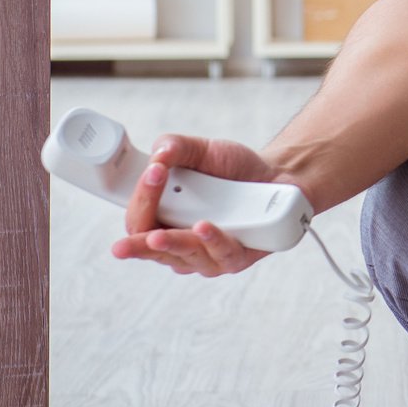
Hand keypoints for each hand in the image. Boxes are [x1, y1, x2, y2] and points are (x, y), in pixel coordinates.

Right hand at [110, 132, 280, 277]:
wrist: (272, 174)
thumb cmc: (229, 169)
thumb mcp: (199, 151)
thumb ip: (174, 147)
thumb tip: (159, 154)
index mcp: (162, 218)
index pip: (138, 222)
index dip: (139, 203)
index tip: (153, 172)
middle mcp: (179, 243)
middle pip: (153, 248)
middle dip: (141, 244)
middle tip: (135, 237)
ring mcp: (206, 255)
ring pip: (185, 256)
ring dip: (174, 243)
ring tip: (161, 235)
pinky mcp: (234, 259)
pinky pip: (222, 255)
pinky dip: (212, 241)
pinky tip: (203, 227)